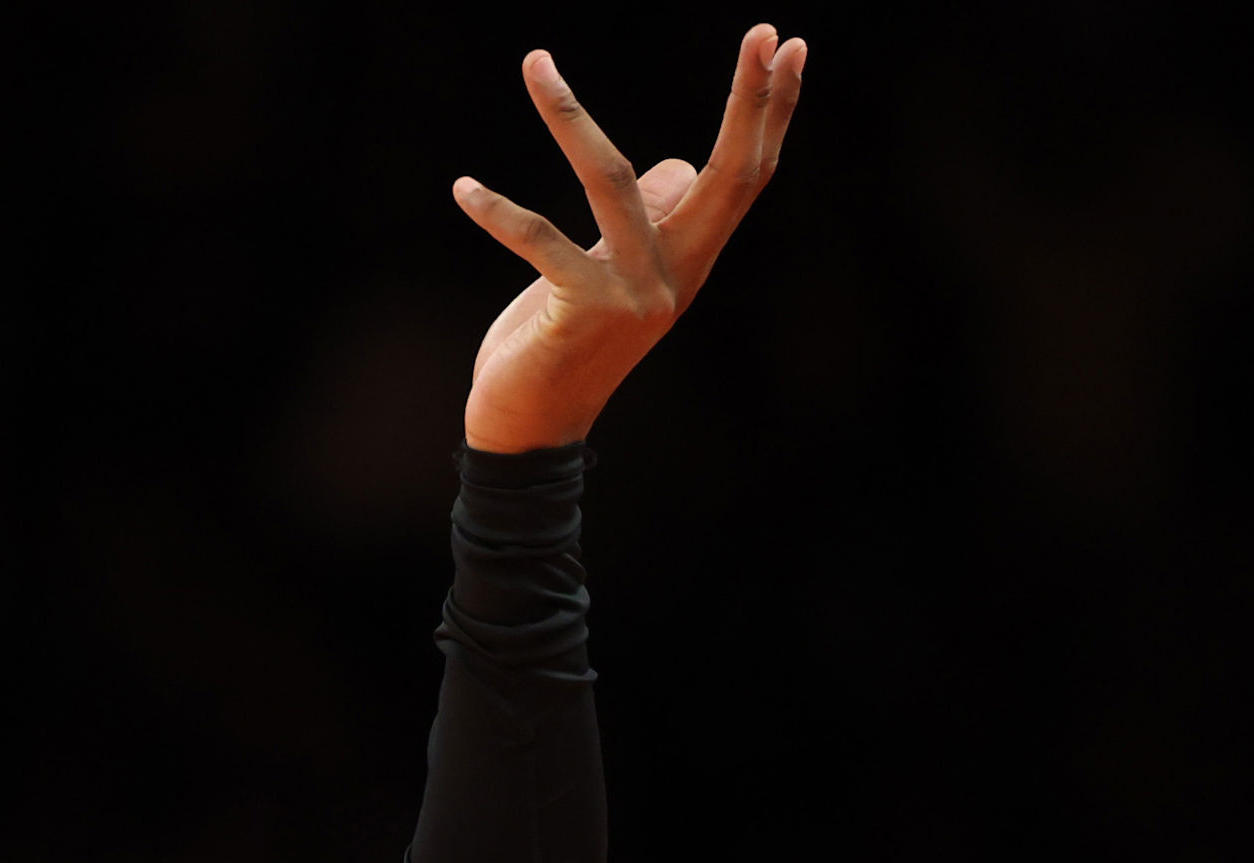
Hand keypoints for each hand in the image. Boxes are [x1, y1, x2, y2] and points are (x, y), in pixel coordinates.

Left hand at [457, 26, 807, 453]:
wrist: (530, 430)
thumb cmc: (564, 341)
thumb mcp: (612, 274)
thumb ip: (644, 221)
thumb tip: (676, 168)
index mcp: (691, 261)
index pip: (746, 176)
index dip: (770, 113)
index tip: (788, 46)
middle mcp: (676, 275)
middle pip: (725, 173)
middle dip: (747, 99)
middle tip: (765, 30)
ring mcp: (635, 294)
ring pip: (609, 180)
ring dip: (567, 115)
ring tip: (535, 62)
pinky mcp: (582, 310)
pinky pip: (539, 240)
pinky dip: (497, 212)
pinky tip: (464, 188)